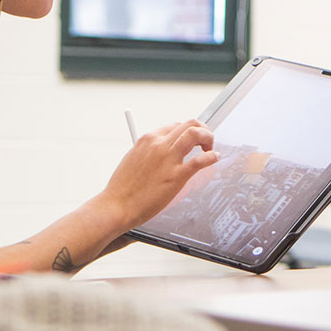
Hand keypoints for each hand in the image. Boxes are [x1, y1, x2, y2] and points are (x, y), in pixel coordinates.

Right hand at [101, 118, 220, 226]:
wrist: (116, 206)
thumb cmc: (123, 188)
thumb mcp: (133, 160)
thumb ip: (147, 153)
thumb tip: (159, 153)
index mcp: (147, 139)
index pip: (175, 126)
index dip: (187, 132)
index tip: (192, 141)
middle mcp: (158, 144)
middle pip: (189, 124)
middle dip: (202, 130)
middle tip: (206, 142)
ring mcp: (168, 159)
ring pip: (195, 133)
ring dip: (208, 137)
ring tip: (210, 149)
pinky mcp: (176, 176)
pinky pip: (200, 160)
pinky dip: (211, 157)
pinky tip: (214, 159)